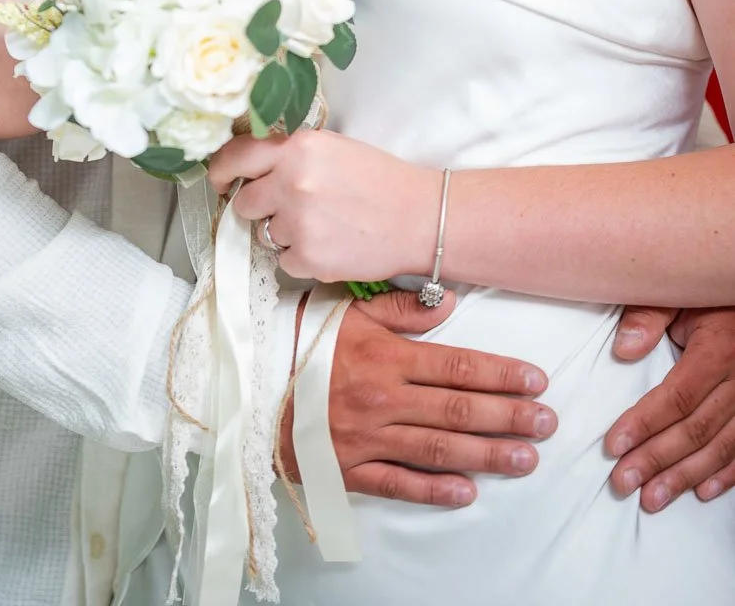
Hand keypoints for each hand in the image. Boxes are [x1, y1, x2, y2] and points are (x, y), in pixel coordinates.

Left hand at [209, 129, 432, 282]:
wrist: (420, 217)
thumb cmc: (379, 180)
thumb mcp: (331, 148)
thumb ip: (289, 154)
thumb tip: (249, 169)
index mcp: (296, 147)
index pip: (235, 157)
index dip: (221, 171)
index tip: (220, 182)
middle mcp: (291, 182)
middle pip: (245, 203)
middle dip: (262, 207)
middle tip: (293, 207)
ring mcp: (298, 223)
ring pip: (264, 234)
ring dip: (284, 233)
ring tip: (322, 225)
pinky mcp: (309, 259)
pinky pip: (284, 262)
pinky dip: (302, 258)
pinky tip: (331, 244)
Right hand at [278, 288, 556, 506]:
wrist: (247, 382)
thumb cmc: (301, 340)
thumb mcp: (347, 312)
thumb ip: (400, 308)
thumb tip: (450, 304)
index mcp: (385, 356)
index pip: (457, 366)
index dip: (500, 374)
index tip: (537, 380)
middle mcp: (383, 398)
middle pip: (458, 409)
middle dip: (509, 416)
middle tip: (548, 423)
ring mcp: (367, 437)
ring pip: (438, 448)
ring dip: (487, 455)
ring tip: (527, 459)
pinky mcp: (349, 468)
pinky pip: (397, 484)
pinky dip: (433, 490)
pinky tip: (467, 493)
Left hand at [606, 306, 734, 510]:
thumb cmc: (706, 294)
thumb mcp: (677, 292)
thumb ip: (649, 315)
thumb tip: (623, 349)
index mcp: (718, 351)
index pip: (678, 396)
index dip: (644, 423)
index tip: (614, 445)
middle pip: (696, 429)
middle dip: (657, 459)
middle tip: (624, 482)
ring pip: (721, 447)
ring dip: (685, 476)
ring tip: (652, 498)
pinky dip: (726, 475)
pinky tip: (702, 491)